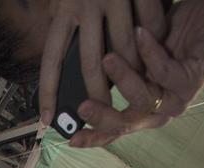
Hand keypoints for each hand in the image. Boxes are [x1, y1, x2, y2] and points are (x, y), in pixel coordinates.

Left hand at [39, 0, 167, 125]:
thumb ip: (66, 25)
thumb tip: (63, 66)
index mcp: (64, 9)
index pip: (51, 59)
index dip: (48, 91)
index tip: (47, 120)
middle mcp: (86, 4)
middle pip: (91, 63)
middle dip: (98, 95)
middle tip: (103, 111)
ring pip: (125, 48)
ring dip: (132, 72)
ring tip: (135, 86)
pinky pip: (151, 22)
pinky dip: (155, 39)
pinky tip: (156, 50)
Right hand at [69, 0, 203, 147]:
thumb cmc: (170, 36)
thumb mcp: (136, 57)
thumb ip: (116, 72)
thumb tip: (83, 76)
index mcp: (144, 110)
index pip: (115, 130)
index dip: (94, 138)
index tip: (70, 139)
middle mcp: (159, 110)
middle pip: (126, 124)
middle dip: (103, 117)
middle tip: (82, 107)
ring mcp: (177, 99)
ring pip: (143, 99)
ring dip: (124, 79)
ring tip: (107, 59)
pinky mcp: (191, 80)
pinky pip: (164, 72)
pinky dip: (149, 53)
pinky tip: (138, 35)